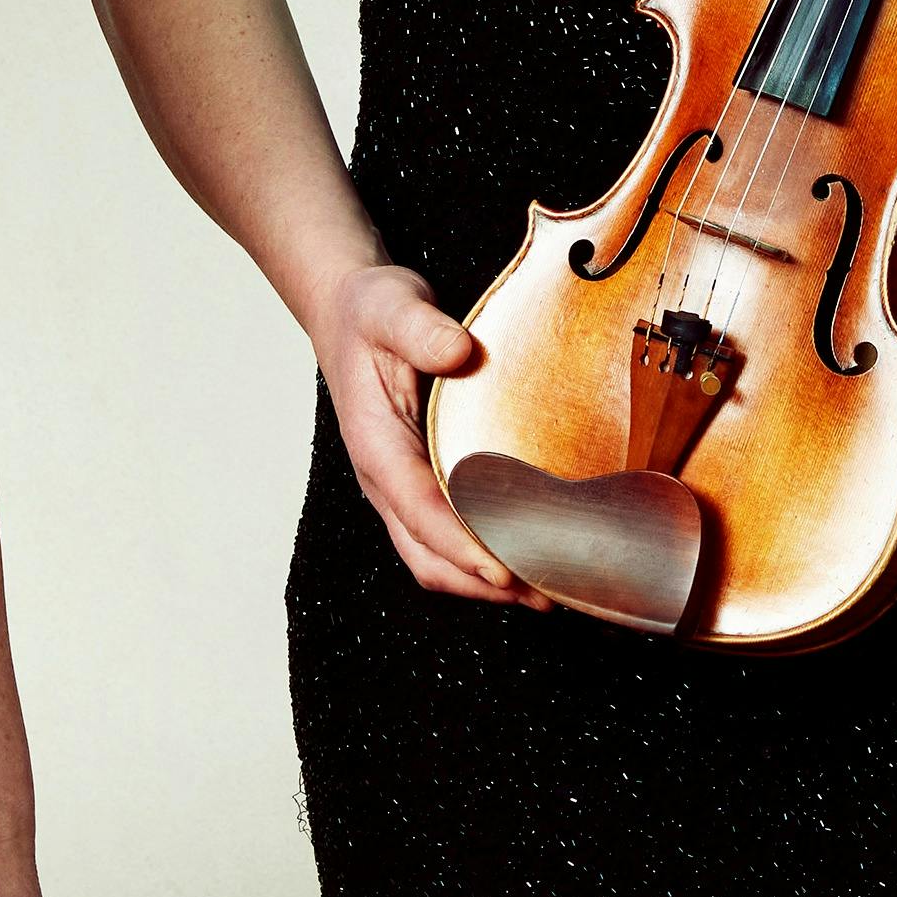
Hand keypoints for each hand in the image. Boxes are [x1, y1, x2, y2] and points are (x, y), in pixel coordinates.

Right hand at [314, 259, 539, 606]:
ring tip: (548, 587)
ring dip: (486, 580)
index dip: (461, 546)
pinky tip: (528, 552)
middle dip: (482, 582)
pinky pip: (444, 537)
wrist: (348, 311)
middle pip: (427, 555)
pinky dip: (483, 558)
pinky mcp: (417, 484)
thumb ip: (421, 329)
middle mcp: (383, 478)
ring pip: (435, 557)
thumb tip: (457, 351)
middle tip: (547, 591)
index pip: (418, 511)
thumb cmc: (370, 311)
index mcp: (375, 444)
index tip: (504, 571)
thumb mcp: (391, 306)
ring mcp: (399, 487)